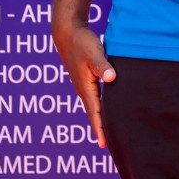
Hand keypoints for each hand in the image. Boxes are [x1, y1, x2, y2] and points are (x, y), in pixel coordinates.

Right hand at [52, 22, 115, 147]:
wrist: (67, 33)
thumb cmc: (81, 42)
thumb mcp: (93, 53)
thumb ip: (102, 65)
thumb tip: (111, 78)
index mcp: (86, 87)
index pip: (94, 113)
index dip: (100, 129)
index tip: (104, 145)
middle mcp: (84, 89)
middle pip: (94, 114)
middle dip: (101, 129)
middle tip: (110, 146)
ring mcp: (84, 85)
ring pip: (94, 107)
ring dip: (101, 119)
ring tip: (109, 132)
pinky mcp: (87, 79)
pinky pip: (95, 98)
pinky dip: (101, 107)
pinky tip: (107, 109)